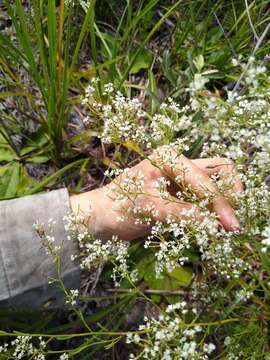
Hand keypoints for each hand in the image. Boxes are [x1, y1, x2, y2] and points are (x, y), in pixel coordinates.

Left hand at [70, 147, 242, 240]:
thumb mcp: (149, 209)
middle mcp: (179, 164)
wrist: (101, 217)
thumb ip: (183, 214)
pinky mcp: (181, 195)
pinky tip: (210, 227)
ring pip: (215, 186)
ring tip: (222, 227)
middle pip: (220, 172)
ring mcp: (181, 180)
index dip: (218, 202)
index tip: (228, 226)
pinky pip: (205, 201)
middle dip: (229, 195)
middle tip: (230, 223)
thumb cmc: (117, 207)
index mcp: (169, 159)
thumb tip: (215, 225)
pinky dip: (212, 212)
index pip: (205, 178)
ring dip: (222, 204)